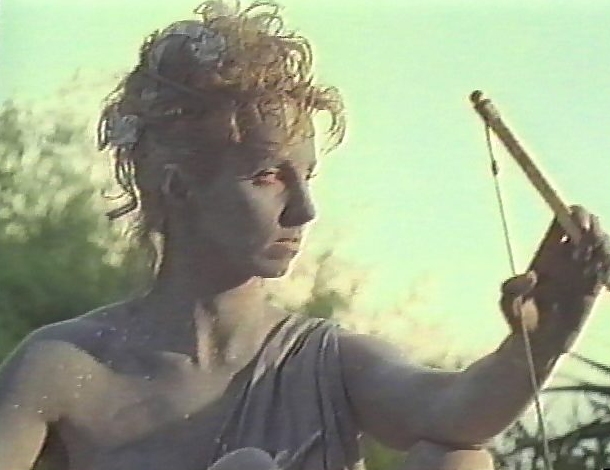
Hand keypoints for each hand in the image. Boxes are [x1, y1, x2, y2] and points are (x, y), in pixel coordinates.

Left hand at [500, 206, 609, 334]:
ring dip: (607, 247)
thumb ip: (513, 288)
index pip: (562, 222)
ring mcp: (582, 272)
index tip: (579, 224)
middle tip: (592, 243)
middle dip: (595, 228)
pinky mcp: (595, 288)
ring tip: (601, 267)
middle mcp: (566, 259)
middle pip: (587, 228)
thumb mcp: (508, 304)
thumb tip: (531, 275)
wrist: (538, 345)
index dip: (573, 215)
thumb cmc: (519, 321)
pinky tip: (607, 284)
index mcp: (546, 255)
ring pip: (602, 245)